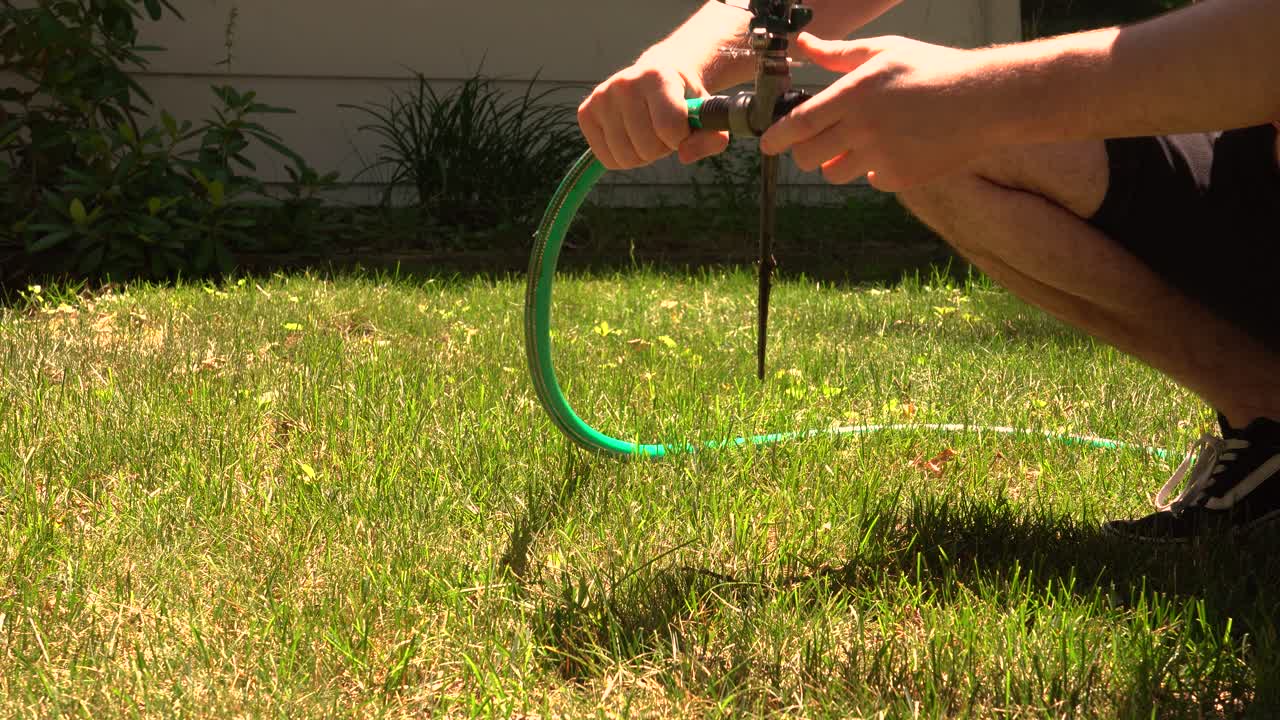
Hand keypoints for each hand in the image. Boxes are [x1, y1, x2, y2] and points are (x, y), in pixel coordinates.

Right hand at [578, 62, 729, 169]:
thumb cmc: (684, 98)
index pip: (669, 127)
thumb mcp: (706, 114)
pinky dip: (622, 158)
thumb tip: (684, 156)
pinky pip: (606, 158)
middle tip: (663, 130)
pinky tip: (629, 137)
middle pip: (646, 147)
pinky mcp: (586, 112)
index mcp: (657, 76)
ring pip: (625, 157)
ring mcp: (602, 96)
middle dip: (661, 148)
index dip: (680, 138)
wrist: (657, 75)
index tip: (682, 128)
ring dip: (642, 155)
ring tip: (647, 132)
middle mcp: (625, 82)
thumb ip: (712, 137)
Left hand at [760, 33, 997, 190]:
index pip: (798, 125)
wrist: (983, 101)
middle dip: (804, 152)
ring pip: (834, 173)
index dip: (776, 138)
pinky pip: (869, 180)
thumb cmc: (932, 69)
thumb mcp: (883, 51)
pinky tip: (893, 150)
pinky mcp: (898, 177)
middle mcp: (862, 129)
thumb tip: (804, 44)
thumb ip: (838, 53)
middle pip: (808, 156)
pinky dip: (873, 170)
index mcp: (853, 96)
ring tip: (858, 143)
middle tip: (814, 142)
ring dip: (836, 162)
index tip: (768, 142)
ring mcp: (880, 157)